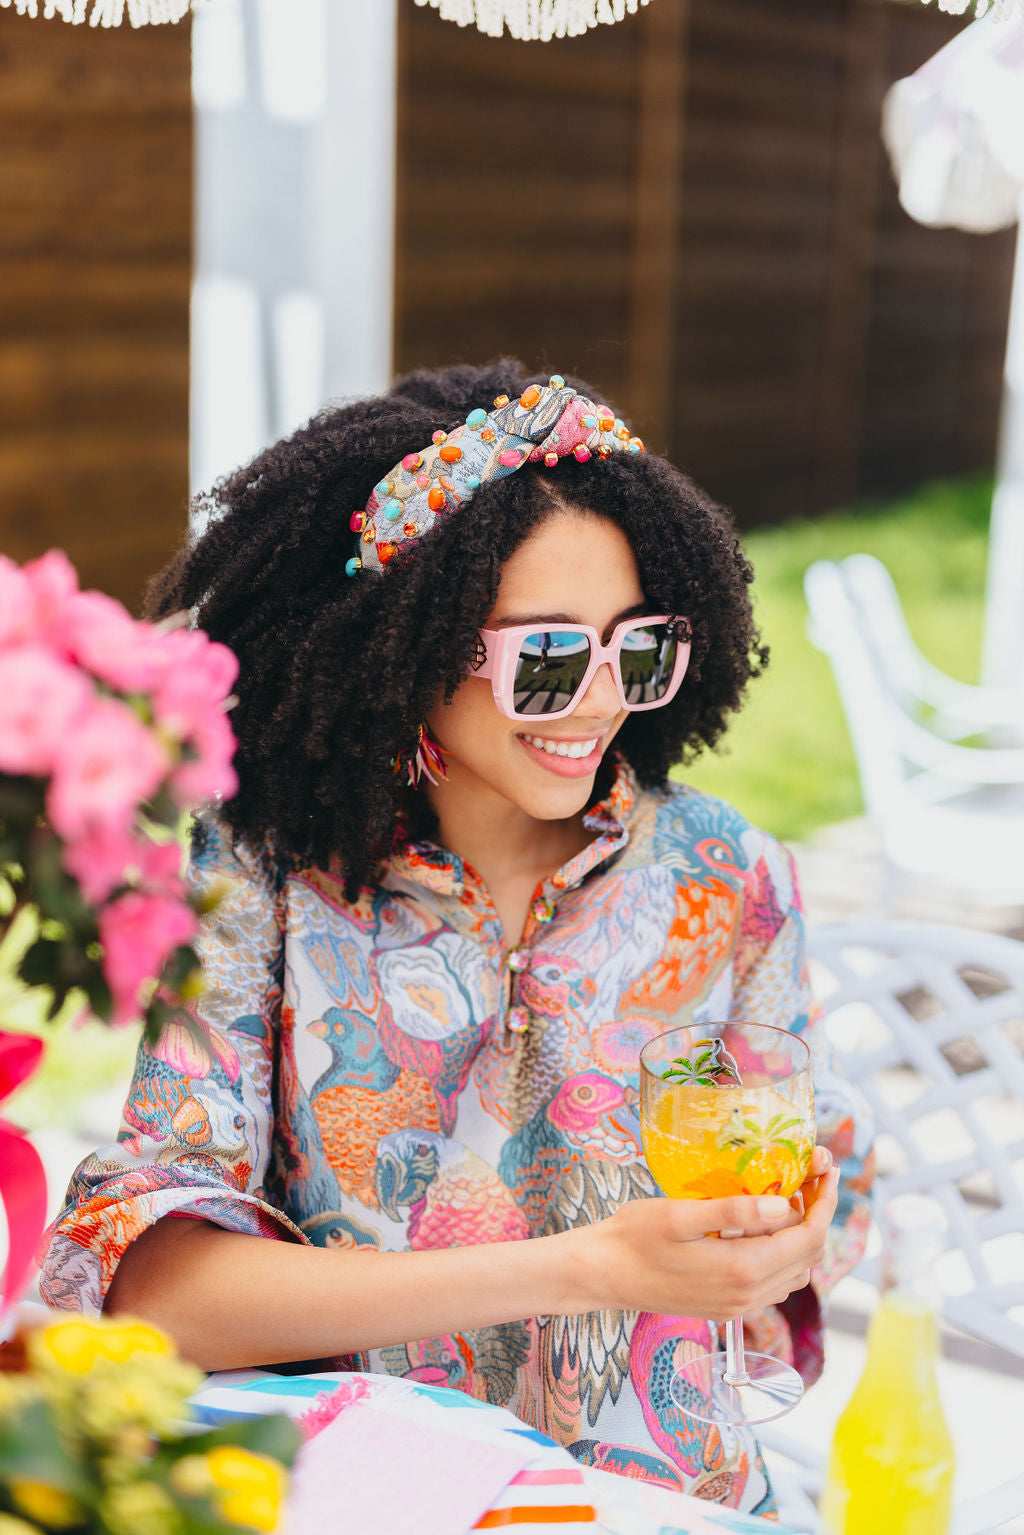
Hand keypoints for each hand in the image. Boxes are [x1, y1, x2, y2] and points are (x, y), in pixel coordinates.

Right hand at [571, 1164, 839, 1323]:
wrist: (602, 1275)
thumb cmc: (634, 1237)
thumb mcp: (681, 1214)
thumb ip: (737, 1212)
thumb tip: (784, 1205)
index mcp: (742, 1270)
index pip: (808, 1238)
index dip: (825, 1202)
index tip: (828, 1170)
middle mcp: (747, 1295)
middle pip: (808, 1256)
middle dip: (816, 1214)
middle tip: (808, 1174)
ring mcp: (738, 1306)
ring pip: (794, 1273)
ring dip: (800, 1235)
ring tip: (786, 1195)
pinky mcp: (726, 1307)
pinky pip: (772, 1283)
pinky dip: (781, 1253)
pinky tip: (762, 1226)